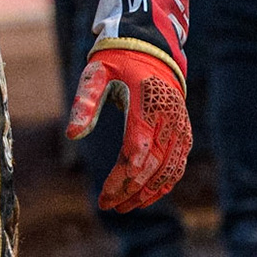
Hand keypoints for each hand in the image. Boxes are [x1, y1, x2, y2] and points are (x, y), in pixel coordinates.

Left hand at [66, 45, 191, 212]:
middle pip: (152, 166)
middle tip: (108, 206)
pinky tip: (146, 197)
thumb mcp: (95, 73)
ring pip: (169, 170)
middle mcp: (169, 119)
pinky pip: (178, 164)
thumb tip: (72, 135)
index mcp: (146, 105)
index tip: (104, 197)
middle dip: (130, 190)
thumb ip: (85, 102)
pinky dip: (164, 184)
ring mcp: (180, 127)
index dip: (121, 178)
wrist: (151, 50)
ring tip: (124, 207)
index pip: (136, 151)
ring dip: (148, 193)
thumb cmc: (116, 62)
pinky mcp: (184, 132)